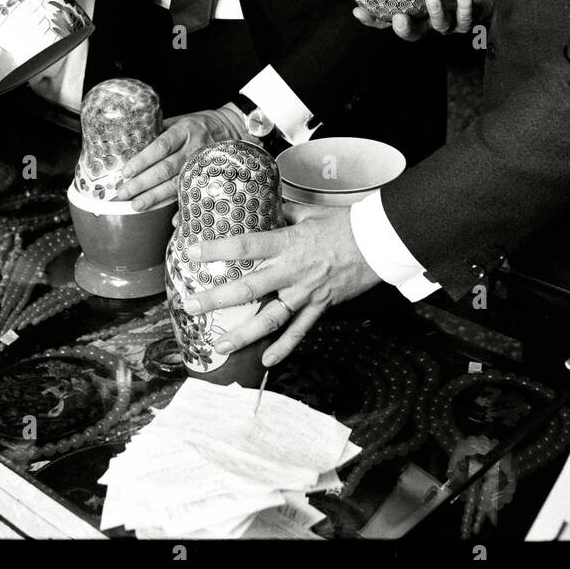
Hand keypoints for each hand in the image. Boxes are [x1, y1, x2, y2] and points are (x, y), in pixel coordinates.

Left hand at [116, 104, 245, 209]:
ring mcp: (203, 164)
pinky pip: (195, 195)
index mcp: (184, 130)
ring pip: (178, 184)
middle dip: (143, 183)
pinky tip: (172, 220)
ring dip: (155, 197)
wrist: (233, 127)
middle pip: (166, 168)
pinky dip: (184, 208)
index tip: (126, 172)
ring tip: (137, 205)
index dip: (142, 160)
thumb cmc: (200, 124)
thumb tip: (132, 146)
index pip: (160, 146)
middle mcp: (194, 148)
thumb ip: (160, 132)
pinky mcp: (210, 177)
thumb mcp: (180, 120)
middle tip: (124, 193)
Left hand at [177, 203, 379, 366]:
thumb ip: (284, 214)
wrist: (379, 241)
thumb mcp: (310, 213)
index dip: (215, 250)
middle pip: (248, 288)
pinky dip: (284, 347)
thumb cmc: (346, 223)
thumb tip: (266, 208)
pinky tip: (267, 360)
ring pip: (270, 317)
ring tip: (221, 344)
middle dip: (216, 299)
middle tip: (192, 307)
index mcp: (287, 243)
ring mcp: (306, 292)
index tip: (191, 254)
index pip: (244, 247)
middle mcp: (292, 271)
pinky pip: (300, 331)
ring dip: (243, 333)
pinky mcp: (321, 305)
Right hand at [353, 0, 494, 40]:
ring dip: (435, 14)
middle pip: (413, 33)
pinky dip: (464, 4)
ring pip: (440, 27)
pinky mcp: (470, 18)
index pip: (389, 18)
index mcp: (415, 6)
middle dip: (404, 28)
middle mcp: (430, 18)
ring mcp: (451, 20)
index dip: (373, 18)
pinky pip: (467, 16)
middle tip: (399, 18)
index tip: (358, 9)